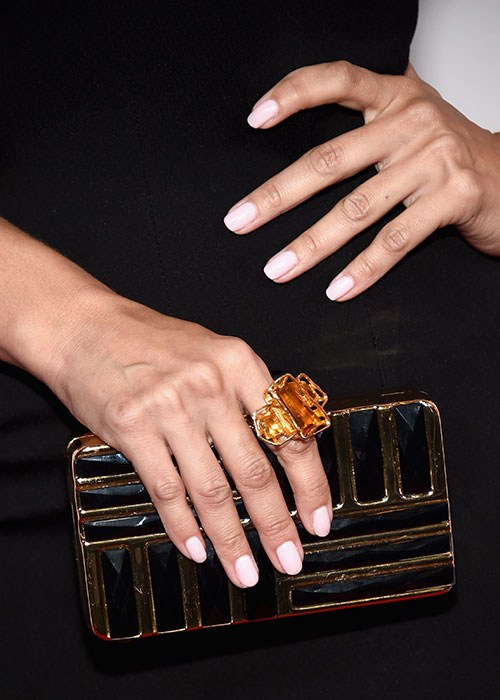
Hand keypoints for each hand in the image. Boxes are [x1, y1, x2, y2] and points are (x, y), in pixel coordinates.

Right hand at [51, 291, 331, 586]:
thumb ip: (247, 394)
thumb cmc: (151, 341)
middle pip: (255, 471)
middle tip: (288, 558)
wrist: (85, 327)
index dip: (310, 484)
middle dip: (276, 525)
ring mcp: (169, 408)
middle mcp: (209, 385)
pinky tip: (197, 549)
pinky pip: (167, 491)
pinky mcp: (132, 428)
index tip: (317, 518)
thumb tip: (284, 449)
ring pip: (212, 491)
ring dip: (232, 540)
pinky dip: (184, 527)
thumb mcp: (213, 352)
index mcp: (240, 363)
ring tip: (245, 570)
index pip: (290, 433)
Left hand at [224, 61, 499, 299]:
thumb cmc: (450, 160)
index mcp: (395, 97)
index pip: (339, 79)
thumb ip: (365, 132)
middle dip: (279, 195)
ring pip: (358, 207)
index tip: (254, 119)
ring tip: (279, 268)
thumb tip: (299, 165)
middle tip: (240, 221)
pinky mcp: (455, 196)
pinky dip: (364, 269)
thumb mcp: (409, 130)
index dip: (295, 93)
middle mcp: (414, 120)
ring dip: (312, 244)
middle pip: (331, 159)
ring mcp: (436, 158)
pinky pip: (397, 239)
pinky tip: (337, 289)